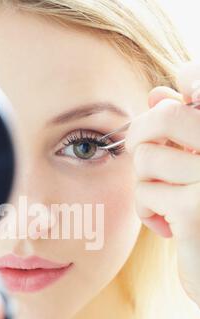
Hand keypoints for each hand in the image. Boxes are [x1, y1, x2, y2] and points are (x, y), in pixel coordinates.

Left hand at [125, 61, 199, 308]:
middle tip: (137, 149)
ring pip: (147, 158)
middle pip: (166, 116)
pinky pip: (144, 193)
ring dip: (146, 183)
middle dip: (140, 132)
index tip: (166, 100)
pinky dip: (145, 211)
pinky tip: (167, 226)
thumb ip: (184, 128)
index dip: (186, 79)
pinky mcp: (195, 210)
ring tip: (165, 201)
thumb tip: (157, 94)